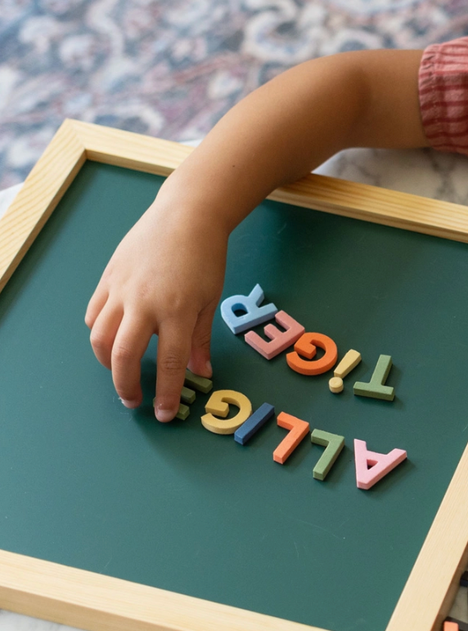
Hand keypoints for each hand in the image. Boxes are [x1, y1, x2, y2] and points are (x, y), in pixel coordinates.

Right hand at [85, 197, 227, 420]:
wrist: (186, 216)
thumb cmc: (205, 258)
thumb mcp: (210, 300)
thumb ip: (201, 339)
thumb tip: (201, 372)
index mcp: (177, 311)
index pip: (167, 364)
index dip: (164, 393)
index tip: (162, 413)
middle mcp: (144, 304)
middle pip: (123, 356)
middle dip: (126, 386)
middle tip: (134, 401)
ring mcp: (122, 290)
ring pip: (100, 338)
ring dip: (107, 362)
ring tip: (121, 372)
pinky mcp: (108, 279)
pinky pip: (94, 314)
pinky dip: (98, 332)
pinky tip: (112, 339)